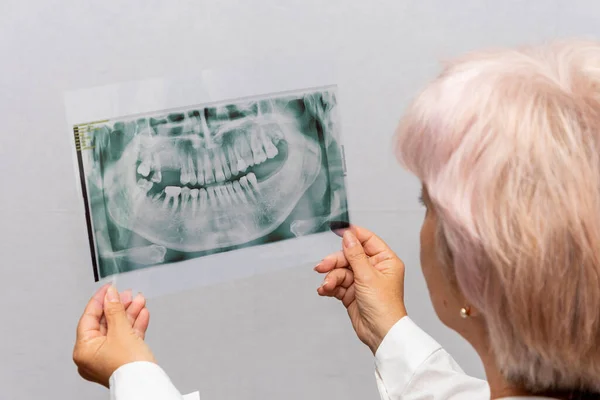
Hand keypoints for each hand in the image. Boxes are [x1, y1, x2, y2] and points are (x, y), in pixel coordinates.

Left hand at [73, 284, 155, 387]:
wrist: (145, 383)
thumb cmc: (128, 366)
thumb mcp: (120, 330)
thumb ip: (114, 309)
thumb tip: (111, 295)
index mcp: (84, 350)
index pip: (89, 318)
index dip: (100, 300)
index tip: (108, 288)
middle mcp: (93, 355)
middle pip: (105, 322)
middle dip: (119, 306)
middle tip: (127, 294)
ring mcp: (108, 357)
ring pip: (118, 329)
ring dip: (130, 313)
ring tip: (139, 301)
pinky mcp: (122, 358)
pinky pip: (126, 337)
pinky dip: (134, 325)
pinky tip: (142, 314)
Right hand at [315, 225, 406, 353]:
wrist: (380, 334)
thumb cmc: (384, 307)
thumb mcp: (367, 276)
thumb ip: (355, 254)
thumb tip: (348, 236)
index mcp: (385, 260)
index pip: (367, 240)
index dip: (352, 235)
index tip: (337, 230)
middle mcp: (374, 269)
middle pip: (349, 256)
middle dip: (334, 262)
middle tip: (322, 267)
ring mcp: (362, 281)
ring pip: (341, 271)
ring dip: (331, 278)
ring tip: (327, 287)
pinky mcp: (352, 293)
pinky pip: (338, 284)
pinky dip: (330, 286)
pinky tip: (325, 290)